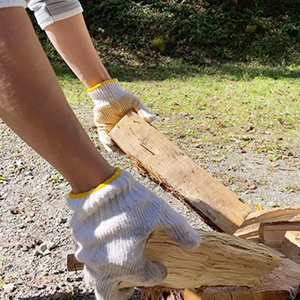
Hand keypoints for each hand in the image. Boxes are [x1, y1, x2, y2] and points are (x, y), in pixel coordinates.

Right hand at [67, 168, 200, 299]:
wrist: (98, 185)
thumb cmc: (130, 200)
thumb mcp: (160, 212)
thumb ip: (179, 230)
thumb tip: (195, 244)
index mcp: (127, 262)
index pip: (147, 278)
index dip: (158, 273)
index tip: (161, 266)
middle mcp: (104, 266)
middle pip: (109, 295)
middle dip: (122, 292)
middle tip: (132, 283)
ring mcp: (88, 256)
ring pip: (94, 280)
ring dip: (107, 277)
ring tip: (118, 265)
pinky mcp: (78, 244)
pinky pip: (86, 260)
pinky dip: (96, 260)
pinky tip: (104, 245)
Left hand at [88, 79, 154, 151]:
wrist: (108, 94)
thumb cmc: (124, 98)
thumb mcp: (136, 103)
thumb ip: (144, 111)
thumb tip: (151, 119)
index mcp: (131, 128)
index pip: (136, 139)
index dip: (139, 145)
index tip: (142, 150)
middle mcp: (122, 132)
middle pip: (126, 145)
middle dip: (128, 151)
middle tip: (131, 153)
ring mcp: (112, 132)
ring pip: (114, 146)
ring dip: (117, 150)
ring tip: (119, 150)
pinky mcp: (103, 130)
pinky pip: (104, 139)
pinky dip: (107, 142)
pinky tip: (110, 142)